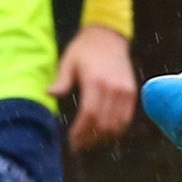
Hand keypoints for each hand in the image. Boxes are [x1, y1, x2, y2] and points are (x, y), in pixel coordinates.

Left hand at [53, 24, 137, 150]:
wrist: (108, 36)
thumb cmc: (83, 49)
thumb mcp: (68, 61)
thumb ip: (61, 80)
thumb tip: (49, 94)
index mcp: (95, 81)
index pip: (90, 115)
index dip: (81, 132)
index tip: (71, 141)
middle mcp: (113, 87)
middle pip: (103, 123)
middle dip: (90, 139)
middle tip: (78, 146)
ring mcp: (125, 91)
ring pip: (117, 124)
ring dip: (103, 138)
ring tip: (90, 142)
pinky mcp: (132, 92)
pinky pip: (126, 118)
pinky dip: (116, 129)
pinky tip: (104, 133)